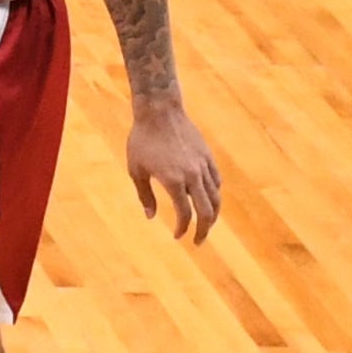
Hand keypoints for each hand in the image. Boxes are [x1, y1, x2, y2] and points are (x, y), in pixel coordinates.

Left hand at [124, 100, 221, 242]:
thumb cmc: (142, 141)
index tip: (177, 236)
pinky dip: (214, 194)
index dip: (183, 228)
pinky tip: (208, 200)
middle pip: (207, 211)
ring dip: (213, 215)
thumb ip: (144, 195)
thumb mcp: (136, 170)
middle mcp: (193, 175)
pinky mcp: (208, 156)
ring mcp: (203, 165)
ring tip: (206, 225)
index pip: (185, 214)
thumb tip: (150, 217)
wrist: (159, 111)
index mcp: (173, 181)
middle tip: (197, 241)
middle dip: (204, 229)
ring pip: (216, 197)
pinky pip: (216, 181)